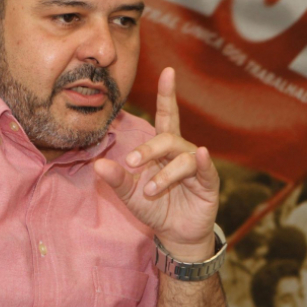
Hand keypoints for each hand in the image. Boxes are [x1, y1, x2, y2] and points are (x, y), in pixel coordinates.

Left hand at [94, 67, 219, 261]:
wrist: (176, 235)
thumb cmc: (155, 208)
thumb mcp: (131, 195)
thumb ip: (118, 180)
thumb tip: (98, 165)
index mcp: (163, 148)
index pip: (166, 116)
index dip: (167, 94)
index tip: (168, 72)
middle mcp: (181, 151)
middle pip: (167, 138)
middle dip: (148, 149)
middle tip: (131, 163)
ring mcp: (196, 165)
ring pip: (181, 157)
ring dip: (163, 174)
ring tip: (149, 190)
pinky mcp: (208, 182)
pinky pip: (204, 168)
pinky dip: (200, 161)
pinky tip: (199, 156)